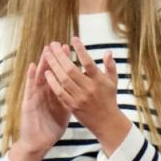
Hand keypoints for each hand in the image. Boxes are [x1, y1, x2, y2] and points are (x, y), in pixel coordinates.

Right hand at [16, 51, 69, 156]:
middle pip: (51, 72)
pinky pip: (30, 88)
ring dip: (43, 63)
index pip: (61, 75)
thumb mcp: (65, 112)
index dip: (65, 63)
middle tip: (60, 44)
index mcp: (55, 94)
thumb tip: (84, 91)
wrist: (38, 143)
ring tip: (46, 50)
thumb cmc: (51, 129)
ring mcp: (36, 96)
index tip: (72, 50)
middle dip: (55, 58)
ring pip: (40, 76)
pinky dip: (31, 77)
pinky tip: (33, 66)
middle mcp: (45, 92)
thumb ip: (72, 100)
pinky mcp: (28, 102)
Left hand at [43, 37, 130, 153]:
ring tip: (47, 54)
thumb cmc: (109, 99)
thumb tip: (108, 52)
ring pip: (63, 79)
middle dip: (61, 55)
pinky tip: (47, 72)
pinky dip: (52, 82)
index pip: (89, 62)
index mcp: (100, 81)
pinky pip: (59, 92)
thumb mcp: (113, 82)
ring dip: (53, 66)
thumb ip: (110, 66)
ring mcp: (79, 98)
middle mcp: (89, 89)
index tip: (73, 38)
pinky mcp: (72, 106)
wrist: (106, 122)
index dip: (81, 49)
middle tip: (53, 45)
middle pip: (71, 69)